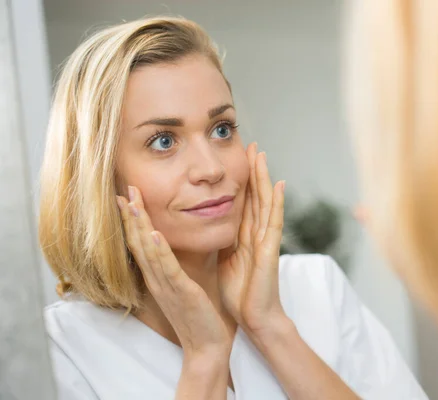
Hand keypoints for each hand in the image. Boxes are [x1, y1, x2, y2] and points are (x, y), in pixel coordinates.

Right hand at [117, 186, 230, 359]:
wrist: (206, 346)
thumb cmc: (197, 316)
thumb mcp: (182, 286)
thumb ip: (174, 268)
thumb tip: (171, 248)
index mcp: (157, 276)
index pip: (141, 243)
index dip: (133, 220)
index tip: (127, 197)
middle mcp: (156, 279)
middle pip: (138, 242)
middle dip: (132, 216)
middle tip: (125, 190)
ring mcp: (166, 286)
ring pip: (148, 251)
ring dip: (140, 226)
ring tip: (133, 203)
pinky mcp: (181, 292)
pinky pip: (167, 268)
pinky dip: (159, 251)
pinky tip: (154, 234)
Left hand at [218, 143, 288, 338]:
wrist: (255, 318)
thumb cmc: (241, 294)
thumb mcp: (226, 262)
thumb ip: (223, 243)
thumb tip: (210, 228)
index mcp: (244, 238)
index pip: (244, 202)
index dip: (242, 180)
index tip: (237, 159)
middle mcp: (257, 235)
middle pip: (256, 196)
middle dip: (254, 171)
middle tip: (252, 146)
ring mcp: (266, 241)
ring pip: (266, 203)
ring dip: (264, 178)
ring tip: (262, 155)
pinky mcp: (270, 251)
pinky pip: (274, 222)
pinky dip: (278, 203)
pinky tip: (278, 184)